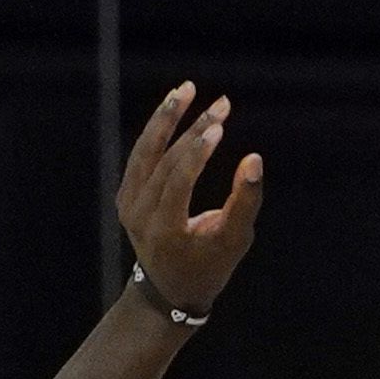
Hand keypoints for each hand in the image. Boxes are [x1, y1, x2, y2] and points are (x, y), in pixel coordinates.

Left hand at [115, 82, 264, 316]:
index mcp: (164, 228)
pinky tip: (175, 108)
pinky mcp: (125, 194)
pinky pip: (141, 155)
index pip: (178, 179)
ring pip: (144, 150)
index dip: (198, 150)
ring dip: (166, 118)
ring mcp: (127, 203)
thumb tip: (254, 159)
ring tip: (187, 89)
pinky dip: (157, 131)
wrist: (169, 289)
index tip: (220, 124)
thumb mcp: (234, 239)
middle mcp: (138, 213)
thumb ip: (245, 200)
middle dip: (193, 128)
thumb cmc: (211, 264)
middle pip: (163, 159)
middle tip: (222, 104)